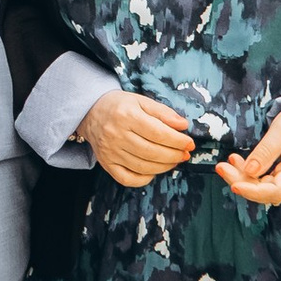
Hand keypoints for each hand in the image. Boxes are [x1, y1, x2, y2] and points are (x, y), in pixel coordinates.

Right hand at [79, 89, 195, 187]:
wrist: (90, 112)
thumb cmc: (120, 105)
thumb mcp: (141, 101)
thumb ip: (163, 112)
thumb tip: (183, 125)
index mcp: (126, 115)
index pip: (158, 133)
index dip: (177, 141)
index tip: (189, 143)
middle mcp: (116, 135)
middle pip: (152, 152)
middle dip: (174, 155)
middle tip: (185, 154)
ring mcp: (110, 152)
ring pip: (142, 167)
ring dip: (164, 167)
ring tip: (174, 161)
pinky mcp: (106, 164)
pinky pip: (128, 179)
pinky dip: (144, 178)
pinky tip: (154, 170)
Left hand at [220, 108, 280, 205]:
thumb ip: (266, 150)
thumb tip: (249, 171)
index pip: (275, 191)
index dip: (252, 192)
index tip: (233, 185)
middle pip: (265, 192)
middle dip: (240, 182)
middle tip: (221, 167)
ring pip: (262, 188)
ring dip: (242, 177)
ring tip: (228, 162)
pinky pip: (264, 181)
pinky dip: (248, 173)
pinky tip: (237, 162)